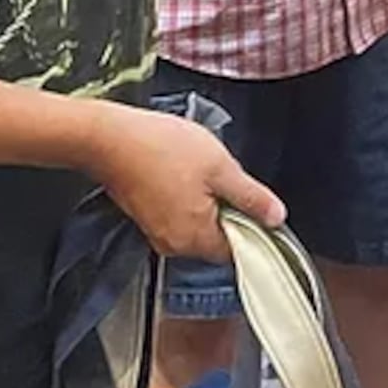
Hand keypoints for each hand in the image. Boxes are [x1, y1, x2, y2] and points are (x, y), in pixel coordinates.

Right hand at [84, 101, 284, 262]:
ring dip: (210, 200)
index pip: (239, 249)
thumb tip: (277, 218)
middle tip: (225, 175)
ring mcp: (157, 232)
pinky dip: (190, 196)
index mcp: (195, 238)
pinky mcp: (147, 216)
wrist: (110, 138)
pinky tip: (184, 169)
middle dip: (230, 208)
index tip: (257, 199)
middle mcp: (174, 244)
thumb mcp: (221, 168)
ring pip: (200, 223)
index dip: (254, 225)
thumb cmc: (162, 149)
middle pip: (219, 237)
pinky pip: (181, 213)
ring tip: (201, 168)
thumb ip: (251, 197)